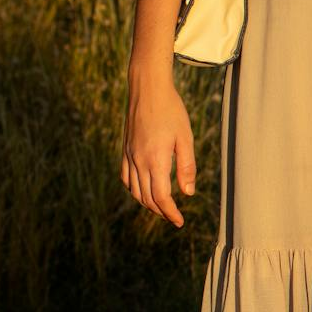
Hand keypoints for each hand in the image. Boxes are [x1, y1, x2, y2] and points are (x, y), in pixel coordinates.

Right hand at [120, 68, 196, 227]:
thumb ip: (186, 167)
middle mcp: (138, 160)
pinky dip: (134, 189)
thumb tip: (187, 193)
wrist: (147, 89)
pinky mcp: (125, 149)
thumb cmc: (172, 111)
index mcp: (155, 159)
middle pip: (147, 197)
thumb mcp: (186, 138)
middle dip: (161, 211)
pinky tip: (144, 190)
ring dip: (147, 203)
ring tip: (162, 208)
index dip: (170, 213)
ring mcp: (129, 155)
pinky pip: (126, 177)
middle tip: (175, 218)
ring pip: (134, 190)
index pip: (161, 196)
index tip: (180, 222)